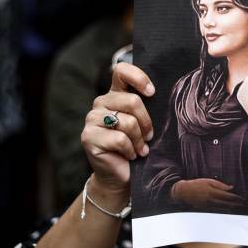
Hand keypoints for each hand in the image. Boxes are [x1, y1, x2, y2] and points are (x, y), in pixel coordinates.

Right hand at [81, 63, 154, 197]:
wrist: (122, 176)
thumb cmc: (137, 148)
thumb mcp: (145, 124)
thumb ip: (147, 107)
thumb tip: (159, 95)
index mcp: (115, 95)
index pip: (121, 71)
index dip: (138, 77)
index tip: (152, 92)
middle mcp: (101, 103)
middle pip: (132, 101)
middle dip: (146, 123)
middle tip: (149, 137)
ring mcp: (92, 119)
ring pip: (127, 122)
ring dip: (139, 140)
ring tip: (139, 149)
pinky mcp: (88, 137)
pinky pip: (119, 139)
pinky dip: (130, 150)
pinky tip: (129, 156)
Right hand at [171, 179, 244, 209]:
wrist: (184, 192)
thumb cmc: (196, 184)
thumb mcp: (208, 181)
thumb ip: (220, 185)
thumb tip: (231, 187)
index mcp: (212, 192)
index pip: (228, 196)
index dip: (236, 198)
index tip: (242, 198)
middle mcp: (211, 200)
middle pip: (227, 204)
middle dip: (236, 204)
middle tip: (243, 204)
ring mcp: (208, 206)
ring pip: (223, 208)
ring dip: (231, 208)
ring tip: (238, 207)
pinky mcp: (206, 209)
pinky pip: (217, 210)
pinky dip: (224, 210)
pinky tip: (228, 210)